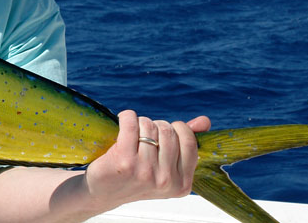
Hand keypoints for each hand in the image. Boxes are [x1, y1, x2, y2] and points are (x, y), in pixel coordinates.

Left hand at [83, 110, 211, 206]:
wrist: (102, 191)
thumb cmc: (136, 175)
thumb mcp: (165, 167)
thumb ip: (187, 145)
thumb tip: (204, 121)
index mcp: (182, 184)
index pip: (189, 142)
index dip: (177, 130)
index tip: (164, 134)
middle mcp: (165, 180)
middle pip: (168, 131)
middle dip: (156, 126)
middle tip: (145, 136)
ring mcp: (145, 171)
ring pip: (149, 126)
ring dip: (140, 123)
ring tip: (132, 135)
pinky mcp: (124, 160)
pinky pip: (131, 123)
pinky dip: (127, 116)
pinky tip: (122, 121)